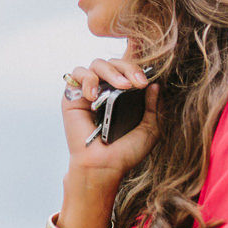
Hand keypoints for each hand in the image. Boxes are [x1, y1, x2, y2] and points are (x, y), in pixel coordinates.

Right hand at [63, 57, 159, 183]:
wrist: (104, 165)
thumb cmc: (125, 152)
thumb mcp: (150, 128)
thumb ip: (153, 106)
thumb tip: (155, 84)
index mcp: (122, 96)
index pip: (128, 70)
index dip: (137, 68)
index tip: (146, 82)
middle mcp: (105, 91)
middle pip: (113, 62)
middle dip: (127, 68)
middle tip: (137, 83)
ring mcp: (88, 92)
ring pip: (96, 64)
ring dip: (110, 71)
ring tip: (121, 86)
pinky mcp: (72, 96)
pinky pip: (77, 74)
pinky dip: (87, 79)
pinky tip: (94, 95)